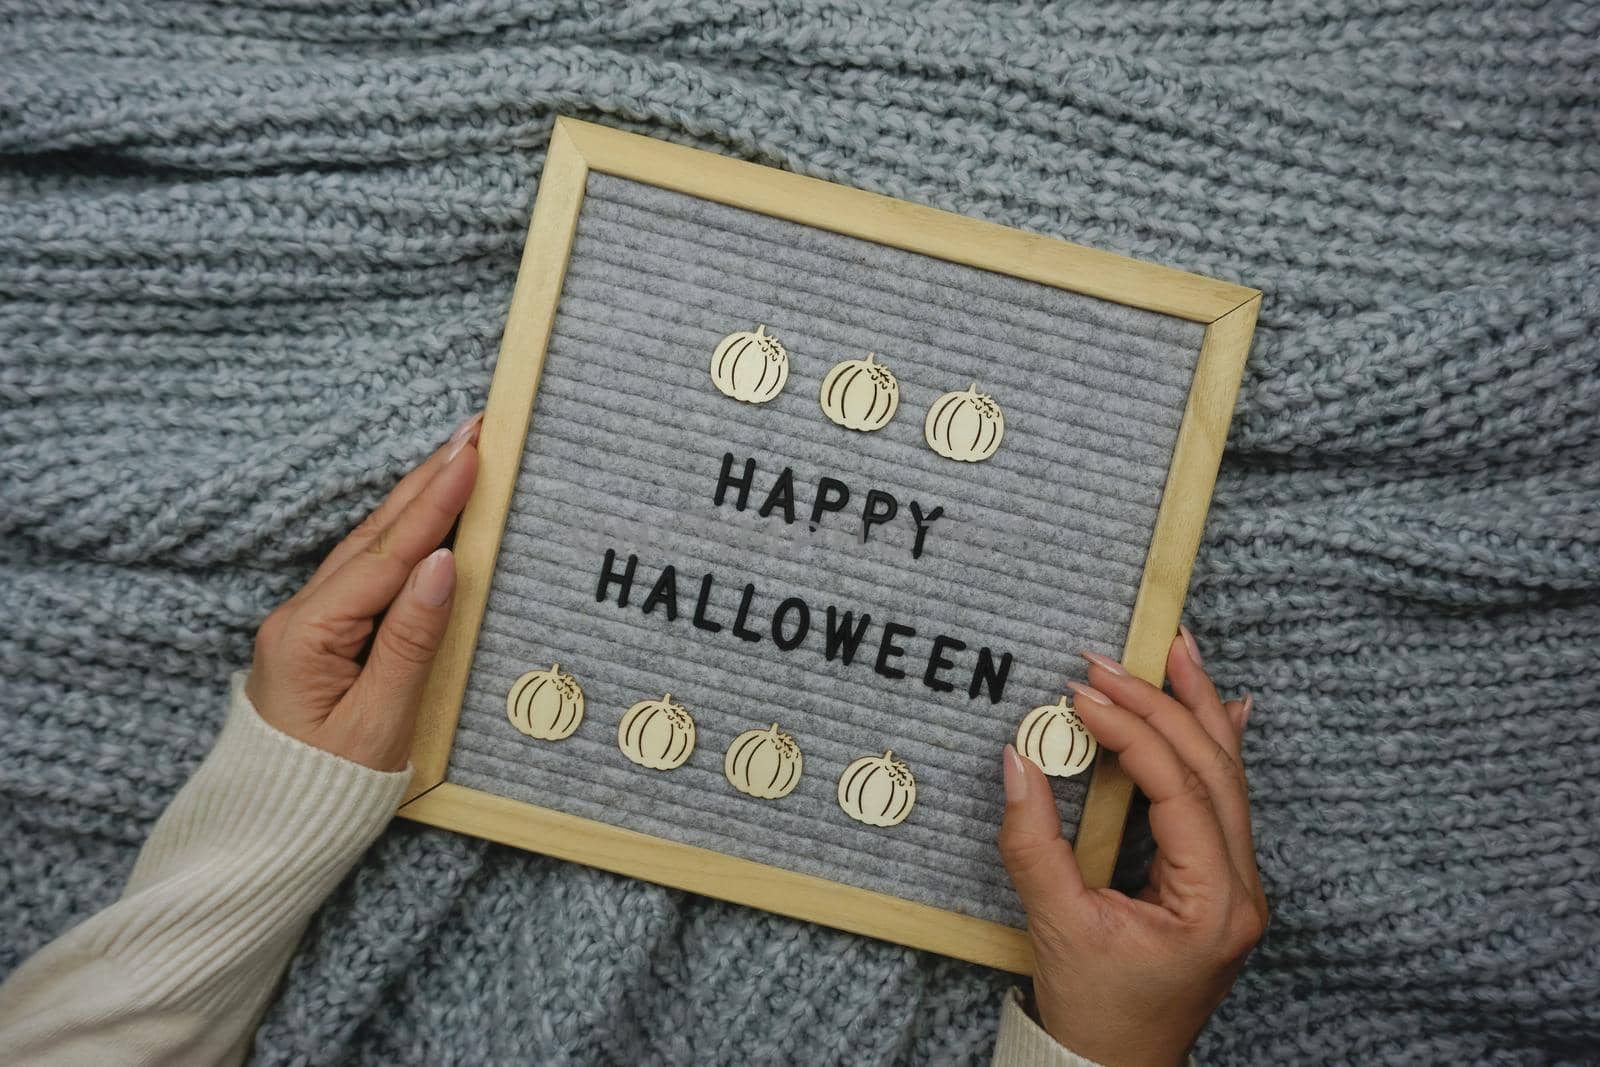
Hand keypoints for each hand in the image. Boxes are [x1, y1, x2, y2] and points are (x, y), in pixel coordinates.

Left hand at [246, 414, 481, 770]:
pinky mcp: (324, 639)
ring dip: (416, 500)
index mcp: (311, 634)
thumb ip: (413, 641)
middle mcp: (303, 617)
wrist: (267, 836)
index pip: (389, 555)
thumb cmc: (323, 792)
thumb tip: (444, 565)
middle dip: (427, 480)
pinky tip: (425, 515)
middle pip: (376, 536)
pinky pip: (369, 574)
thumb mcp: (379, 723)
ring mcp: (310, 625)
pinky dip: (403, 536)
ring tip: (456, 455)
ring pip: (371, 549)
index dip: (436, 504)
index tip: (473, 456)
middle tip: (472, 431)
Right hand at [997, 626, 1266, 1066]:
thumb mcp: (1054, 924)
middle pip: (1215, 770)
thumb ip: (1032, 840)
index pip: (1177, 788)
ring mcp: (1239, 883)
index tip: (1081, 695)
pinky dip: (1214, 745)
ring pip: (1227, 776)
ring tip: (1176, 649)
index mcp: (1212, 902)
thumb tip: (1017, 758)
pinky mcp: (1220, 879)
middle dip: (1167, 703)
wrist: (1117, 1063)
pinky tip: (1221, 704)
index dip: (1130, 732)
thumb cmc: (1094, 1006)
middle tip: (1117, 656)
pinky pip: (1224, 798)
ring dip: (1198, 709)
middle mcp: (1242, 888)